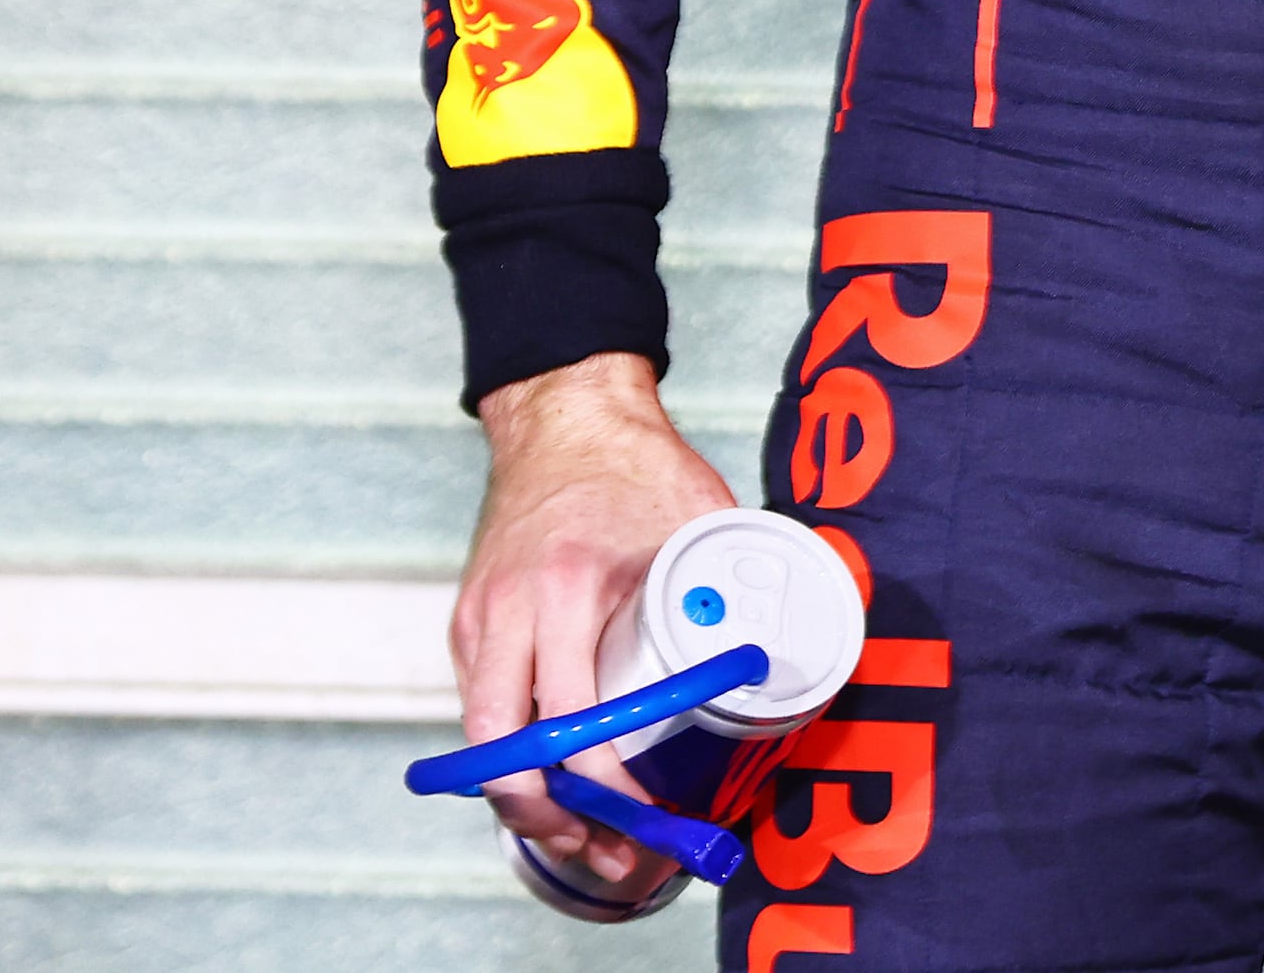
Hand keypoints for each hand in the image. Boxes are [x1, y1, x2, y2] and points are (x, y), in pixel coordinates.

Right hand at [452, 353, 740, 902]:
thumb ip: (731, 583)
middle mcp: (508, 610)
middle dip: (548, 816)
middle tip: (602, 848)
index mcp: (566, 587)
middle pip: (502, 751)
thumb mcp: (697, 518)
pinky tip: (556, 776)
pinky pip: (483, 707)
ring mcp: (479, 619)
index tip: (639, 816)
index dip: (602, 783)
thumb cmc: (638, 466)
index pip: (572, 716)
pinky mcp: (469, 623)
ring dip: (525, 797)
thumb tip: (794, 646)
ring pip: (483, 740)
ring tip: (582, 831)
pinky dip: (512, 752)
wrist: (564, 415)